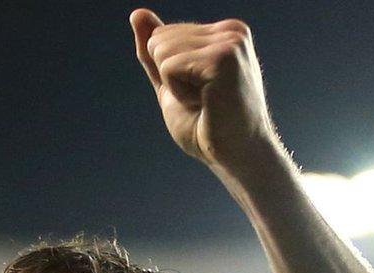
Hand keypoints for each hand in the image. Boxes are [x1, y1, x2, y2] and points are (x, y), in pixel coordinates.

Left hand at [130, 10, 286, 183]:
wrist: (236, 158)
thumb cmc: (210, 127)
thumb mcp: (172, 83)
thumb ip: (156, 51)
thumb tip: (137, 14)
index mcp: (224, 32)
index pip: (163, 36)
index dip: (170, 74)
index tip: (201, 94)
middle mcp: (231, 30)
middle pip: (159, 39)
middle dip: (170, 78)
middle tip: (203, 100)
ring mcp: (230, 41)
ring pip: (162, 50)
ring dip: (175, 87)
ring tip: (206, 102)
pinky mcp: (223, 57)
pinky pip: (170, 66)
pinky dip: (179, 93)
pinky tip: (206, 103)